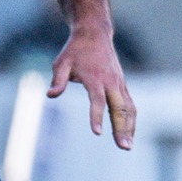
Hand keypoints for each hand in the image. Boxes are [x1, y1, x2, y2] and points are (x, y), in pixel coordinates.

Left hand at [48, 24, 135, 148]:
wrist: (95, 33)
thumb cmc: (76, 50)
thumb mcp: (62, 62)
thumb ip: (58, 80)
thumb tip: (50, 95)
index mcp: (95, 78)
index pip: (98, 101)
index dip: (96, 117)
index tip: (96, 133)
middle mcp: (111, 82)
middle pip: (120, 109)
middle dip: (122, 129)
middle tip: (124, 147)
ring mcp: (119, 84)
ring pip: (129, 109)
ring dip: (130, 128)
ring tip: (128, 146)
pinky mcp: (122, 85)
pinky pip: (130, 105)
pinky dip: (131, 120)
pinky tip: (129, 134)